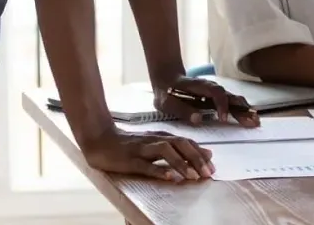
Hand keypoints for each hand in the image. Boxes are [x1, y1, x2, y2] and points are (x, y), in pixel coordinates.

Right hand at [81, 127, 214, 181]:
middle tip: (208, 173)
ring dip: (181, 163)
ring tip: (193, 176)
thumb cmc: (129, 144)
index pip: (186, 142)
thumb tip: (200, 153)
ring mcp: (142, 148)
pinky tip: (169, 177)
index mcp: (162, 136)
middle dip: (196, 159)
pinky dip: (159, 170)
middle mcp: (155, 139)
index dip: (201, 153)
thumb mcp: (154, 143)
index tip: (213, 165)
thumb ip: (174, 148)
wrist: (100, 139)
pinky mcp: (129, 159)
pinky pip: (145, 164)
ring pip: (166, 152)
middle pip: (180, 145)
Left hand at [154, 76, 259, 126]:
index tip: (223, 119)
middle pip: (230, 96)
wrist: (167, 80)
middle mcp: (212, 88)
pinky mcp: (217, 100)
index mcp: (200, 87)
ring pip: (234, 100)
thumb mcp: (166, 102)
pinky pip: (232, 104)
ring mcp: (216, 93)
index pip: (216, 93)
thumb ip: (182, 109)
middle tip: (252, 121)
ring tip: (255, 121)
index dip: (221, 104)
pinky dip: (241, 110)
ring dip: (245, 110)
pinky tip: (249, 117)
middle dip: (242, 109)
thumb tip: (198, 119)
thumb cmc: (166, 92)